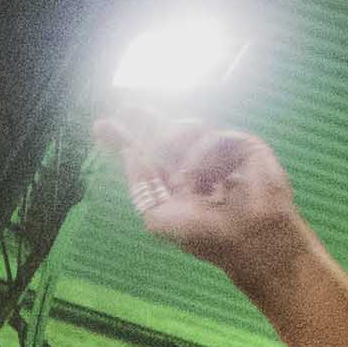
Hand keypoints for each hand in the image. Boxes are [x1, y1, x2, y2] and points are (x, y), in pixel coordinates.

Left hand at [94, 113, 308, 279]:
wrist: (246, 238)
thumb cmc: (204, 236)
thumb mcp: (157, 215)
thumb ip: (141, 184)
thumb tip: (129, 151)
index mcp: (172, 183)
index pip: (147, 156)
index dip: (125, 140)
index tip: (101, 125)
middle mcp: (193, 165)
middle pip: (164, 132)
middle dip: (144, 120)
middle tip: (125, 108)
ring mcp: (218, 154)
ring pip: (186, 129)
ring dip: (175, 145)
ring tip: (180, 177)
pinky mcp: (241, 146)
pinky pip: (211, 136)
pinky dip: (200, 156)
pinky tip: (200, 179)